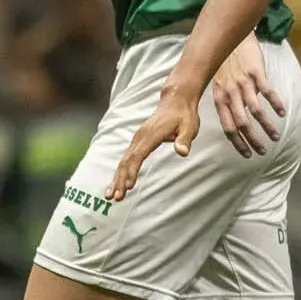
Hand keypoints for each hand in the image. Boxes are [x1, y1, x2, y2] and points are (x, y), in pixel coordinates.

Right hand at [107, 84, 202, 200]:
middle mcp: (140, 137)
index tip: (129, 186)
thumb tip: (182, 152)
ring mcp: (137, 139)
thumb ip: (184, 140)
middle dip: (120, 180)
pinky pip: (127, 159)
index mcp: (151, 135)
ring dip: (117, 179)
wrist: (175, 100)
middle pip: (126, 161)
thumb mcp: (189, 127)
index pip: (138, 155)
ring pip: (123, 161)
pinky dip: (121, 173)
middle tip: (116, 198)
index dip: (133, 171)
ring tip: (111, 197)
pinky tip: (117, 186)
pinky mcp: (137, 142)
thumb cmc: (184, 115)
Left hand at [209, 35, 287, 157]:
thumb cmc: (225, 63)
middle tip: (263, 151)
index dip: (237, 143)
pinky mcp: (256, 72)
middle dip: (253, 141)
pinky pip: (268, 92)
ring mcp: (243, 83)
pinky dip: (276, 104)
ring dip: (267, 127)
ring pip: (256, 112)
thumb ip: (226, 102)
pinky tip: (282, 113)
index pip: (227, 127)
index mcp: (219, 99)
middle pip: (242, 124)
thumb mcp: (219, 84)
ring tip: (275, 137)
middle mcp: (230, 93)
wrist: (230, 37)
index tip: (247, 155)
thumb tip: (235, 120)